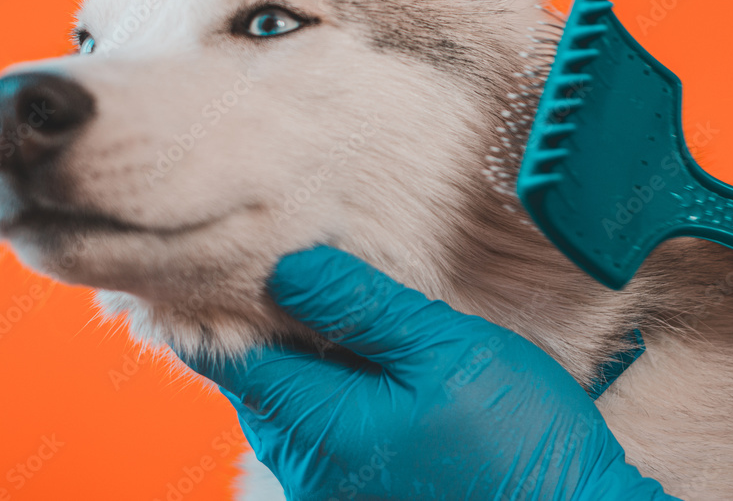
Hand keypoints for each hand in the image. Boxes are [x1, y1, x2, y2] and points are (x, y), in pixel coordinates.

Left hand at [177, 247, 675, 500]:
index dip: (217, 302)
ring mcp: (329, 493)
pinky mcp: (356, 498)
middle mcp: (308, 472)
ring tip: (326, 304)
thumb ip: (363, 308)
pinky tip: (359, 357)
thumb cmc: (515, 439)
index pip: (229, 358)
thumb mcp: (446, 350)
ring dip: (296, 356)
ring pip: (285, 407)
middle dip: (261, 324)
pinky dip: (322, 388)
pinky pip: (316, 433)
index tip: (227, 256)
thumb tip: (288, 269)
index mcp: (321, 429)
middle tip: (288, 265)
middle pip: (254, 383)